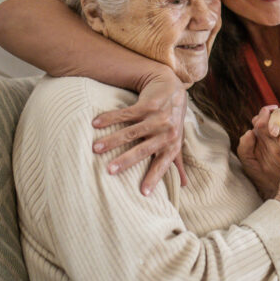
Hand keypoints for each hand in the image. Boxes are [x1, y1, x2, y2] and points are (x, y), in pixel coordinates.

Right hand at [91, 68, 188, 193]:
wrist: (172, 87)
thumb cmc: (172, 120)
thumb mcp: (177, 140)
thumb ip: (177, 162)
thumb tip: (184, 185)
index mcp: (172, 145)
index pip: (162, 164)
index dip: (154, 178)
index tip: (143, 193)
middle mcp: (167, 132)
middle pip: (143, 150)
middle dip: (126, 161)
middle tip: (109, 170)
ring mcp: (158, 117)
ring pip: (131, 132)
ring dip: (112, 140)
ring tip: (95, 148)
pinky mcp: (148, 104)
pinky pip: (126, 114)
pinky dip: (110, 118)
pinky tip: (95, 123)